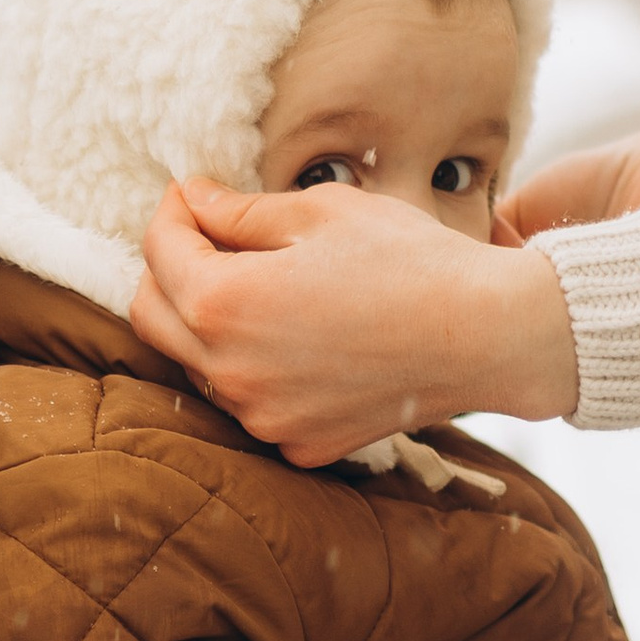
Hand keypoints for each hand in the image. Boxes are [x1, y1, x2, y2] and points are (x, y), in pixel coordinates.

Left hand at [133, 178, 579, 458]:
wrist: (486, 337)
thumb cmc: (411, 262)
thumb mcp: (322, 212)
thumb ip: (241, 212)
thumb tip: (194, 201)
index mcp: (226, 303)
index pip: (159, 250)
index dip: (173, 211)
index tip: (194, 196)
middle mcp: (231, 372)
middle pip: (153, 318)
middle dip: (169, 271)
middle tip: (210, 240)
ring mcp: (263, 418)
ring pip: (200, 365)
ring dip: (211, 325)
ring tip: (265, 289)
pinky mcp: (298, 445)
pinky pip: (252, 404)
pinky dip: (258, 370)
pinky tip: (303, 341)